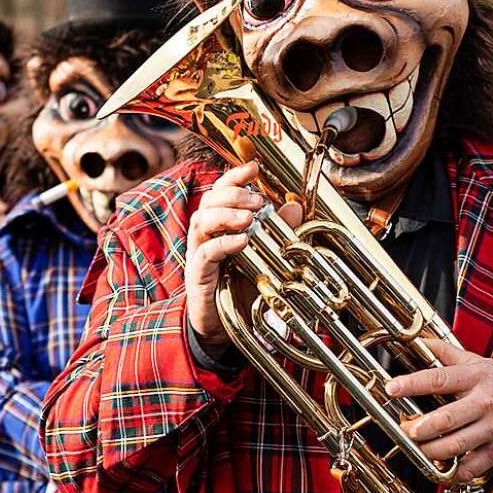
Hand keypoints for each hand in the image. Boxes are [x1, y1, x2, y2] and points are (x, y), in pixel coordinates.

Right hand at [185, 161, 301, 353]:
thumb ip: (280, 230)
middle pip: (209, 200)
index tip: (254, 167)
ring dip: (228, 214)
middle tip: (259, 202)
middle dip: (234, 194)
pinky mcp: (197, 273)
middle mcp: (205, 234)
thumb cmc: (242, 286)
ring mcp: (198, 252)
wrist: (222, 325)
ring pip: (202, 220)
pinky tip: (243, 241)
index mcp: (220, 224)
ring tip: (251, 218)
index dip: (235, 176)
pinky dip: (225, 243)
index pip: (222, 191)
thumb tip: (295, 205)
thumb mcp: (267, 255)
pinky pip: (206, 252)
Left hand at [386, 338, 492, 481]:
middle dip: (422, 427)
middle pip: (448, 418)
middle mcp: (484, 403)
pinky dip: (454, 473)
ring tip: (415, 449)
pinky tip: (441, 471)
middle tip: (404, 429)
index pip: (440, 378)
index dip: (413, 383)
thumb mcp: (480, 363)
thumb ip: (448, 353)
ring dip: (431, 451)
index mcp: (475, 378)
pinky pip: (472, 467)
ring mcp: (492, 429)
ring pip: (457, 445)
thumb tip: (420, 340)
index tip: (392, 387)